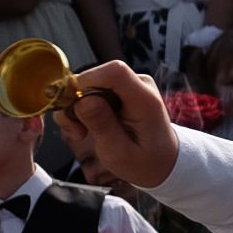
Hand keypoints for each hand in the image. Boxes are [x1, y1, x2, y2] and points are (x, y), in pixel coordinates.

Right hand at [53, 63, 178, 188]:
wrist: (161, 160)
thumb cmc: (144, 160)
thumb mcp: (120, 153)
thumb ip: (103, 126)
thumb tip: (83, 101)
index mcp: (145, 100)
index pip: (114, 72)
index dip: (85, 83)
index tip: (72, 109)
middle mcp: (139, 85)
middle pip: (94, 76)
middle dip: (75, 102)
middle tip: (77, 133)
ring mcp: (128, 85)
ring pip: (86, 84)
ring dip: (74, 109)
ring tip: (81, 134)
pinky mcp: (117, 89)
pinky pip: (89, 90)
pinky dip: (79, 109)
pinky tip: (83, 129)